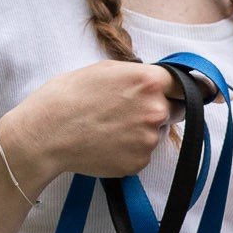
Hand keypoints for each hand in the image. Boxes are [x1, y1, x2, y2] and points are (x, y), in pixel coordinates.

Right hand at [0, 61, 177, 183]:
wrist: (45, 134)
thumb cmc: (67, 97)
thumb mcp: (105, 70)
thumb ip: (138, 74)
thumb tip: (157, 81)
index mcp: (149, 81)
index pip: (186, 84)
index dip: (180, 89)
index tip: (185, 94)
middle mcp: (155, 109)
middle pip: (176, 110)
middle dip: (159, 109)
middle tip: (128, 111)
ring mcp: (149, 139)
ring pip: (157, 133)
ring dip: (142, 131)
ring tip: (109, 127)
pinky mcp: (140, 162)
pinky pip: (143, 153)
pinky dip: (130, 150)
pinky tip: (106, 143)